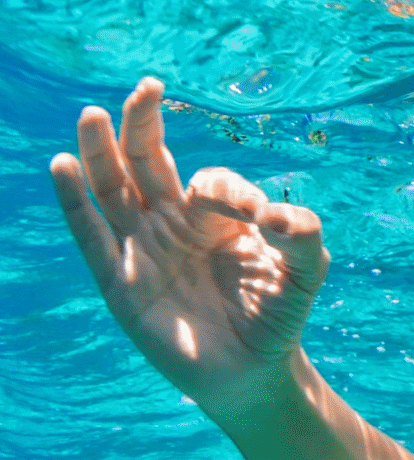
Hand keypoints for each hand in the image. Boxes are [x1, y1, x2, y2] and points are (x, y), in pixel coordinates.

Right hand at [48, 77, 329, 420]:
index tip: (258, 219)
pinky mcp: (120, 283)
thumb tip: (273, 215)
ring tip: (91, 114)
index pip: (210, 183)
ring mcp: (143, 250)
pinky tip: (62, 166)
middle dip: (144, 124)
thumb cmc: (278, 317)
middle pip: (149, 162)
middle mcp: (174, 224)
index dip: (229, 191)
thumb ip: (304, 236)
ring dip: (100, 152)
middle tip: (148, 87)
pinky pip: (92, 237)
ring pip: (114, 189)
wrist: (253, 373)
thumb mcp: (305, 272)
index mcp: (216, 217)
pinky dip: (75, 202)